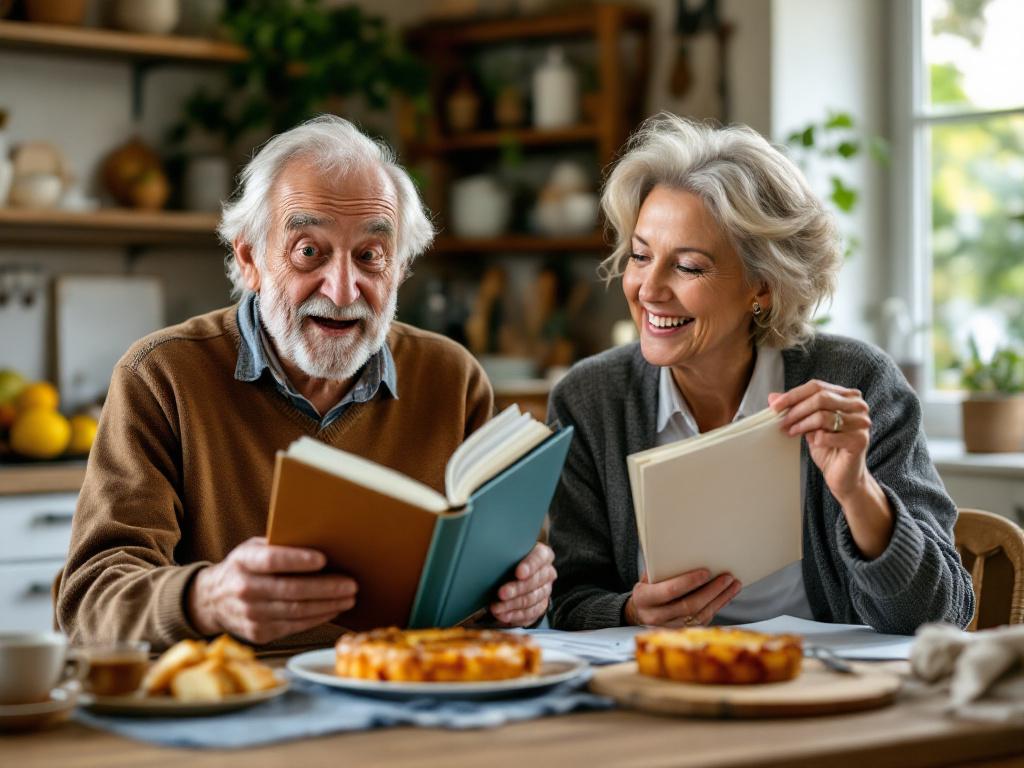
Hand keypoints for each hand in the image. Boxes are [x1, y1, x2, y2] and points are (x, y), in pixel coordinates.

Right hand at [188, 537, 357, 644]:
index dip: (297, 560)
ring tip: (349, 598)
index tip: (323, 559)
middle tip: (351, 584)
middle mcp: (244, 588)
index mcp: (243, 561)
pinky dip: (317, 618)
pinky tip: (332, 610)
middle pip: (290, 590)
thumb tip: (321, 543)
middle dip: (325, 588)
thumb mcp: (254, 549)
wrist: (213, 599)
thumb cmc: (245, 567)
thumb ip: (279, 546)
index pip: (271, 560)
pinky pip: (294, 626)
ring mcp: (250, 614)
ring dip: (327, 605)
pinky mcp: (258, 633)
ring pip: (296, 611)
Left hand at [490, 543, 555, 626]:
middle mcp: (547, 573)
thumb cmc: (509, 560)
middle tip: (501, 593)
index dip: (530, 566)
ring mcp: (545, 591)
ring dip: (512, 605)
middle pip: (535, 582)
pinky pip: (530, 614)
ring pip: (531, 600)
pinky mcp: (540, 606)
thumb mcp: (507, 553)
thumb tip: (488, 557)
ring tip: (496, 608)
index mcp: (542, 555)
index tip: (519, 573)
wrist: (512, 575)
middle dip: (517, 589)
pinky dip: (515, 616)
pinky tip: (503, 615)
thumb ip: (504, 554)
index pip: (539, 558)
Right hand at [624, 569, 739, 626]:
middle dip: (711, 591)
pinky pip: (704, 620)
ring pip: (700, 615)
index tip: (706, 572)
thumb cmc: (646, 589)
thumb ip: (661, 570)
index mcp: (644, 599)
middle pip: (689, 606)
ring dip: (720, 599)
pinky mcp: (682, 632)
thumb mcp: (646, 578)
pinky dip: (717, 607)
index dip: (689, 582)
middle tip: (726, 577)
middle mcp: (656, 616)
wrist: (640, 613)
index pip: (670, 591)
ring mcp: (670, 627)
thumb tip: (685, 553)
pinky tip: (727, 595)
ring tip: (733, 585)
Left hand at [770, 380, 893, 558]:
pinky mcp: (860, 440)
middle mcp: (858, 406)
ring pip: (823, 416)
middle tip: (781, 421)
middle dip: (796, 409)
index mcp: (847, 396)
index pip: (817, 386)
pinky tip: (812, 443)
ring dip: (802, 424)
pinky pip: (829, 435)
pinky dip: (815, 438)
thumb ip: (795, 409)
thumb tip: (772, 397)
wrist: (845, 476)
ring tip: (791, 432)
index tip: (774, 405)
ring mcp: (861, 422)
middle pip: (820, 398)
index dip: (793, 394)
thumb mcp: (808, 425)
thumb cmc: (828, 448)